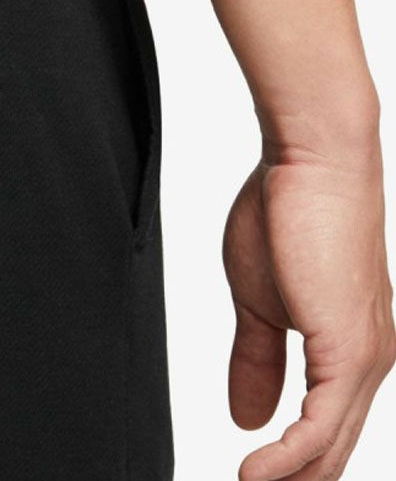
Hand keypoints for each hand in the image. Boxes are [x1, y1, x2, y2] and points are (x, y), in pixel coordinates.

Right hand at [223, 122, 394, 479]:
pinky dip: (289, 458)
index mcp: (346, 351)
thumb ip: (256, 359)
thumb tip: (247, 416)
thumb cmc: (285, 215)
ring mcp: (364, 359)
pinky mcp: (349, 349)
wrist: (312, 164)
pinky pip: (322, 425)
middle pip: (333, 451)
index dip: (291, 467)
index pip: (324, 431)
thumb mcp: (257, 300)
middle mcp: (368, 364)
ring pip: (331, 448)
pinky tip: (255, 474)